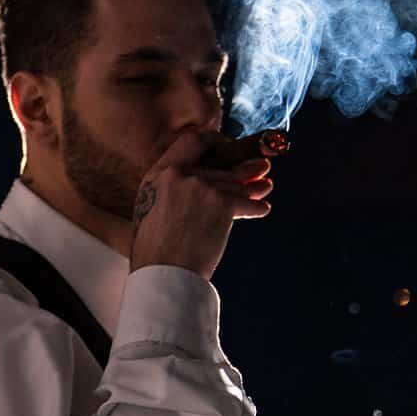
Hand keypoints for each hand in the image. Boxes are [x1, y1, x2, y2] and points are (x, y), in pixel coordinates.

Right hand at [128, 126, 275, 282]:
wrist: (164, 274)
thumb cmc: (157, 250)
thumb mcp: (152, 207)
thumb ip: (175, 187)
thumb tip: (213, 175)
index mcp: (159, 174)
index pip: (192, 140)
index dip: (214, 140)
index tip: (226, 146)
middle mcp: (181, 175)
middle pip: (220, 169)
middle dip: (242, 173)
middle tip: (261, 172)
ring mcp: (202, 188)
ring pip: (236, 185)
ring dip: (252, 190)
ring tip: (264, 190)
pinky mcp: (222, 204)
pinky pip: (248, 202)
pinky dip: (256, 207)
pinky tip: (262, 209)